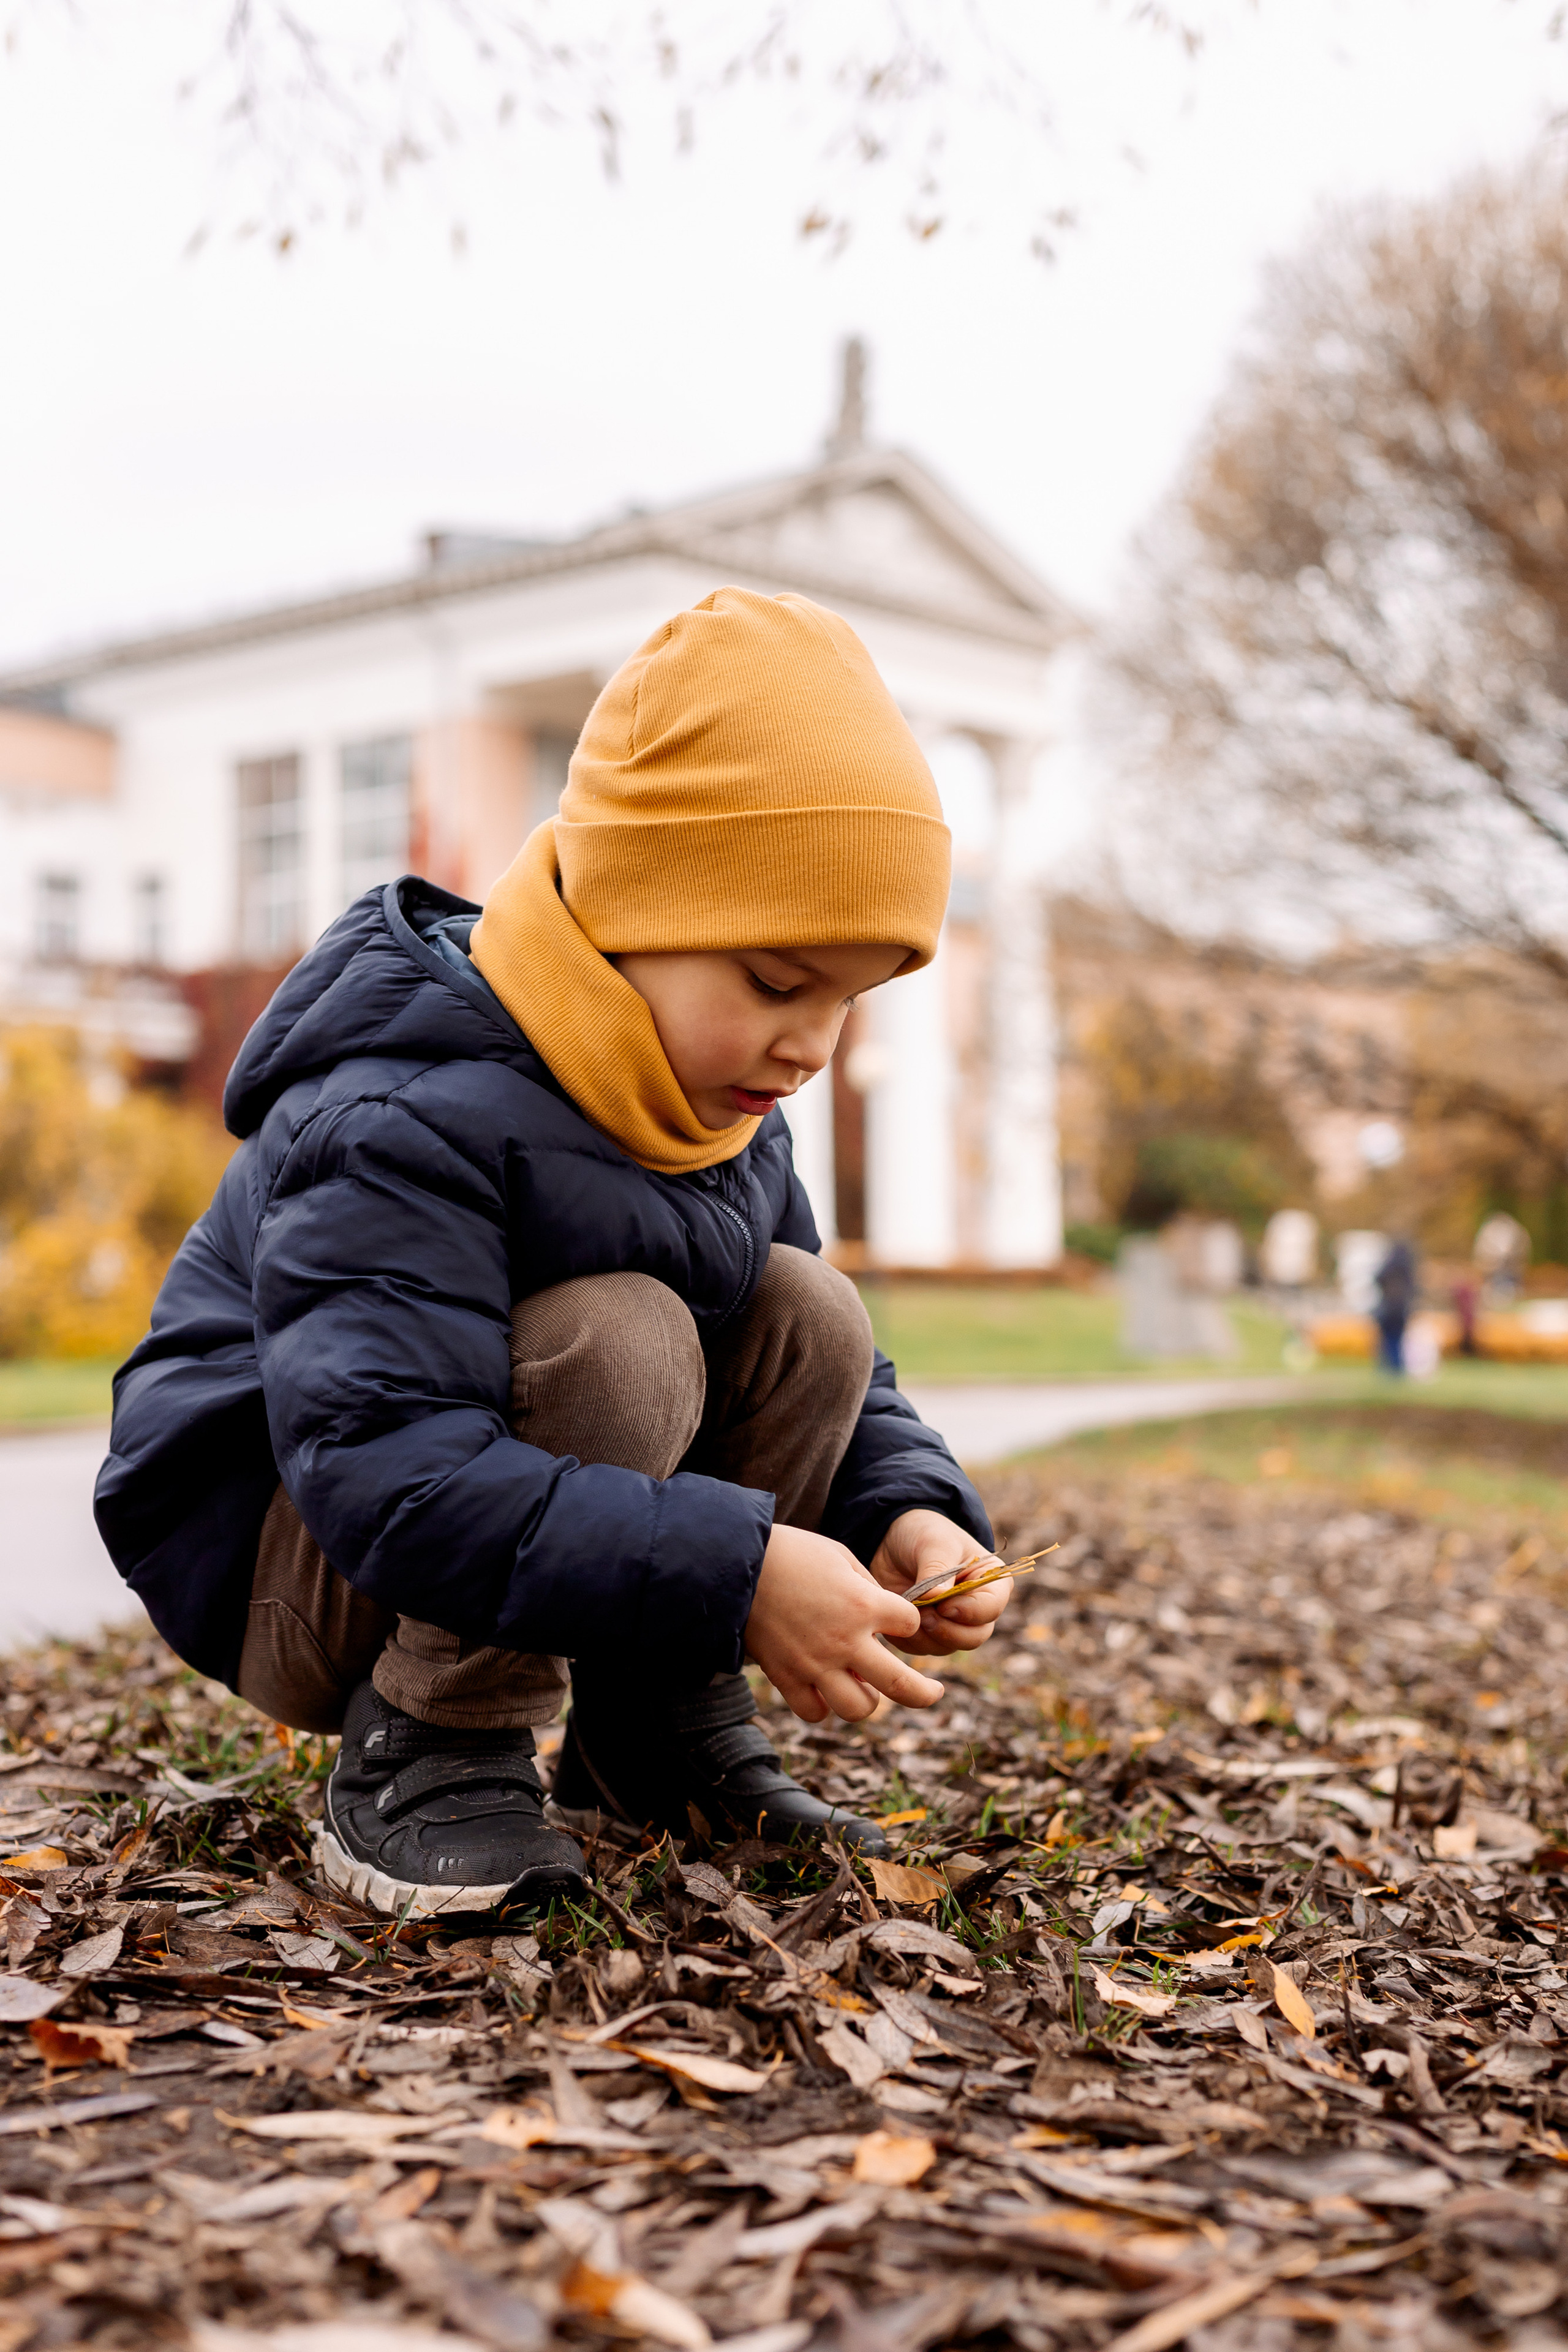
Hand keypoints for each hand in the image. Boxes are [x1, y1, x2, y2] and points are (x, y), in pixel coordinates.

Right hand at [746, 1522, 944, 1723]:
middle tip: (935, 1694)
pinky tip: (825, 1691)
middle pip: (901, 1685)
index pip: (910, 1626)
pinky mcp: (786, 1676)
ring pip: (858, 1709)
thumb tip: (886, 1617)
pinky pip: (814, 1711)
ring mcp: (815, 1664)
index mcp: (864, 1605)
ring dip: (869, 1701)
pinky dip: (823, 1706)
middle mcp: (845, 1640)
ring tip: (867, 1690)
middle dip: (925, 1694)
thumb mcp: (841, 1556)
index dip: (907, 1620)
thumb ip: (869, 1588)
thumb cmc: (792, 1552)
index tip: (897, 1617)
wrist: (737, 1562)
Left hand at [868, 1510, 1013, 1657]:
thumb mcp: (934, 1543)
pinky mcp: (928, 1632)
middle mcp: (976, 1608)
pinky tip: (896, 1615)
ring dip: (924, 1634)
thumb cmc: (924, 1533)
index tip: (944, 1606)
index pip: (991, 1608)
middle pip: (973, 1637)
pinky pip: (921, 1648)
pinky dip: (907, 1638)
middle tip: (923, 1615)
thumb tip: (937, 1599)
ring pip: (946, 1646)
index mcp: (991, 1582)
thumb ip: (938, 1570)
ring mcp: (952, 1623)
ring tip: (907, 1608)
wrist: (894, 1539)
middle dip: (946, 1631)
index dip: (969, 1613)